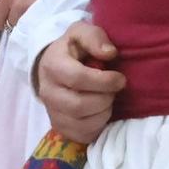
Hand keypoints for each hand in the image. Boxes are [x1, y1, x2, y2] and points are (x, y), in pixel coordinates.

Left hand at [0, 0, 73, 30]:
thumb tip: (11, 7)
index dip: (2, 20)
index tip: (10, 16)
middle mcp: (20, 5)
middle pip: (11, 28)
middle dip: (20, 22)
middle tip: (32, 14)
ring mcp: (36, 15)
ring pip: (28, 32)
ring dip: (34, 26)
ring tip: (45, 14)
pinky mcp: (52, 21)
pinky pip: (43, 33)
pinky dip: (46, 28)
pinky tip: (53, 18)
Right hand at [34, 23, 125, 144]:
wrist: (54, 67)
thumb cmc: (73, 49)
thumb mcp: (81, 32)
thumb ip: (94, 37)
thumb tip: (110, 53)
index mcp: (52, 66)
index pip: (78, 79)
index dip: (104, 81)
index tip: (120, 78)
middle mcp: (48, 93)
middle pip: (80, 105)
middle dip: (105, 98)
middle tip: (114, 90)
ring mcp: (53, 113)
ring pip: (84, 123)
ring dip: (104, 111)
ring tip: (107, 98)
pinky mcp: (61, 129)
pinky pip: (85, 135)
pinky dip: (99, 125)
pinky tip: (101, 110)